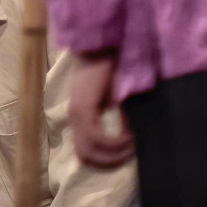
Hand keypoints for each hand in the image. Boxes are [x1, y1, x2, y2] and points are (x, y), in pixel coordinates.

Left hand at [69, 53, 134, 167]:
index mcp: (80, 116)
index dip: (105, 159)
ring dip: (112, 154)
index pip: (85, 151)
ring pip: (90, 150)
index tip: (127, 154)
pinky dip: (114, 142)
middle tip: (130, 155)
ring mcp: (77, 114)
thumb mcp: (117, 98)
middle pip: (85, 156)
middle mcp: (75, 117)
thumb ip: (120, 118)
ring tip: (131, 147)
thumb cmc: (111, 67)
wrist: (104, 45)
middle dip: (109, 162)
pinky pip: (97, 137)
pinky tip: (129, 137)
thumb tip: (130, 137)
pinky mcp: (84, 108)